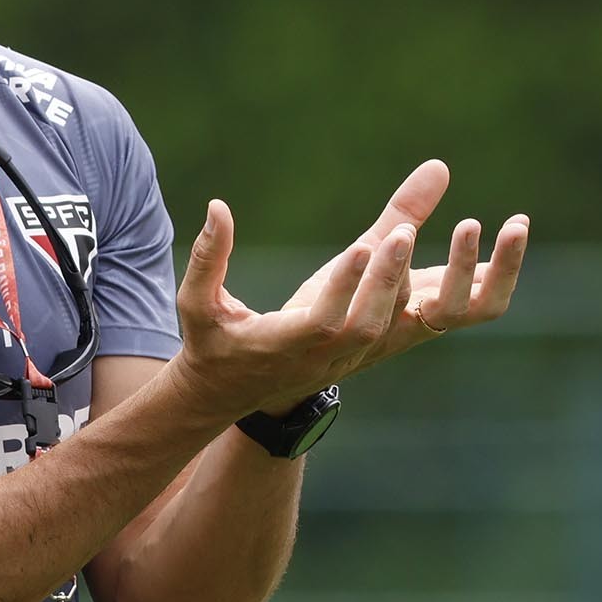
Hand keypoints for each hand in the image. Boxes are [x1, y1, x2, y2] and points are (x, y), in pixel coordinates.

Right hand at [166, 198, 417, 422]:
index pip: (320, 321)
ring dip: (396, 282)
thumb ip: (207, 257)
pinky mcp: (352, 356)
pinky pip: (387, 327)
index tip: (361, 245)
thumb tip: (218, 206)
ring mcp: (338, 361)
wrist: (226, 395)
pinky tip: (405, 252)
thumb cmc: (209, 342)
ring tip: (404, 231)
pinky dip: (400, 291)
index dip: (343, 288)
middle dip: (385, 280)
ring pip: (382, 327)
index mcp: (278, 345)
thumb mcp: (196, 302)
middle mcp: (315, 358)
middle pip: (363, 326)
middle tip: (402, 233)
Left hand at [276, 160, 528, 389]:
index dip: (505, 266)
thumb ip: (407, 214)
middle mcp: (398, 328)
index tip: (518, 222)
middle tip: (473, 222)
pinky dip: (352, 282)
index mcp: (420, 310)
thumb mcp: (374, 252)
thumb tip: (441, 165)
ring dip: (398, 273)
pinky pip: (338, 318)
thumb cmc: (332, 307)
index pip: (481, 299)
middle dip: (471, 269)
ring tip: (402, 233)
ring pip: (388, 315)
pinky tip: (359, 249)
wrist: (270, 366)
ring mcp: (356, 338)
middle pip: (457, 312)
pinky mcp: (311, 338)